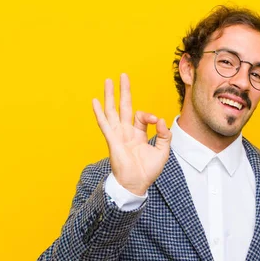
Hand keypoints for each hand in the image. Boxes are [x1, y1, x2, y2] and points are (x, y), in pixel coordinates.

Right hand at [92, 74, 171, 195]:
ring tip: (107, 81)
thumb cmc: (148, 171)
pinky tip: (94, 101)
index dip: (150, 116)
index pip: (142, 116)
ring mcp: (118, 135)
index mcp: (138, 134)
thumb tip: (161, 119)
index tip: (157, 121)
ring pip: (112, 111)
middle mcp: (126, 132)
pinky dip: (99, 113)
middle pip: (124, 107)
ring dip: (110, 96)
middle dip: (124, 91)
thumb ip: (165, 135)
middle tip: (123, 75)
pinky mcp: (112, 141)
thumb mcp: (163, 151)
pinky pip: (105, 124)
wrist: (137, 184)